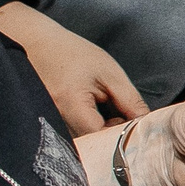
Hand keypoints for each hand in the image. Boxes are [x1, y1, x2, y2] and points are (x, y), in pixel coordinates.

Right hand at [0, 2, 145, 131]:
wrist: (39, 44)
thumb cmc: (74, 54)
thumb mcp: (110, 74)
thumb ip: (130, 102)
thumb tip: (146, 124)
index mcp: (71, 105)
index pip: (101, 137)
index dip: (120, 134)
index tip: (132, 121)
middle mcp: (55, 118)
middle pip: (92, 141)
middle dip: (111, 132)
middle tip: (121, 113)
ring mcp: (50, 122)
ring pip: (83, 138)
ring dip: (100, 129)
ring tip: (104, 107)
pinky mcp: (50, 122)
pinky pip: (74, 132)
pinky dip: (88, 126)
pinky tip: (93, 110)